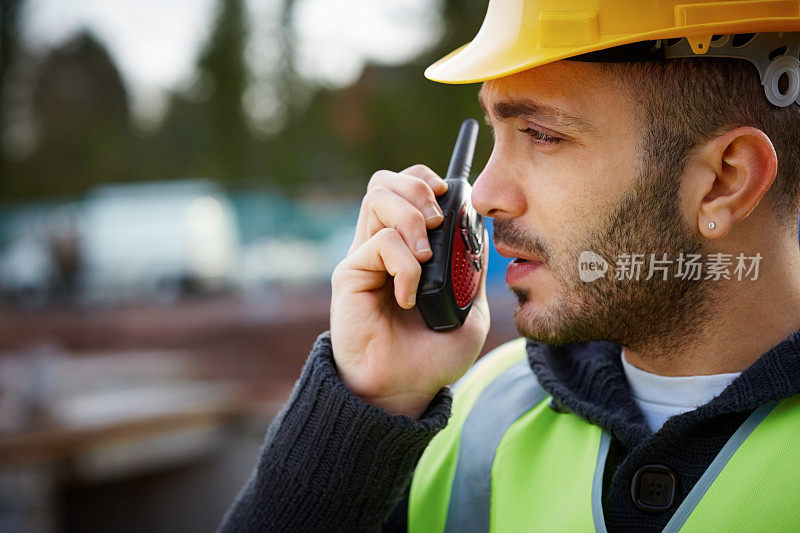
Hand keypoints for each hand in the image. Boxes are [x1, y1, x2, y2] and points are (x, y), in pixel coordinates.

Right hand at [330, 164, 489, 418]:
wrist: (405, 390)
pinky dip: (406, 266)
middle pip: (385, 181)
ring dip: (412, 219)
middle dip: (418, 188)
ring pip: (378, 197)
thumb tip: (477, 229)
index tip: (449, 196)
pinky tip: (410, 297)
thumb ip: (472, 269)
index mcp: (406, 247)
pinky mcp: (350, 274)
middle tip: (437, 221)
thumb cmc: (432, 355)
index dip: (424, 180)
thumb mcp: (470, 309)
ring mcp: (364, 258)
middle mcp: (381, 246)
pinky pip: (381, 243)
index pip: (404, 188)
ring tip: (426, 257)